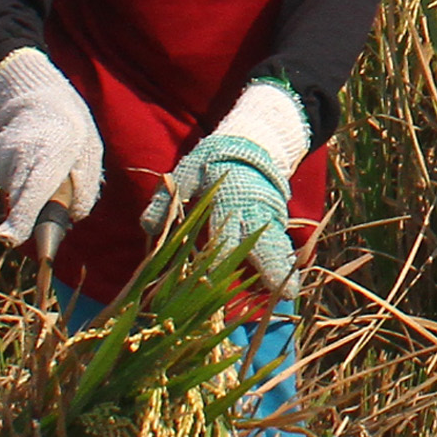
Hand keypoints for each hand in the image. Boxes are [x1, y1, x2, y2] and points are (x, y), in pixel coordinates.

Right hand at [0, 48, 103, 261]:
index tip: (8, 240)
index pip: (34, 188)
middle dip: (26, 217)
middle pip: (18, 196)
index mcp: (54, 150)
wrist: (39, 96)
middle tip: (46, 216)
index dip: (21, 216)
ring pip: (14, 191)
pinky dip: (21, 183)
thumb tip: (74, 218)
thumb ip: (86, 186)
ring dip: (29, 195)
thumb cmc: (73, 129)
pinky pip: (9, 182)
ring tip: (47, 172)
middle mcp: (24, 151)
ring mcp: (5, 152)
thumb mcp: (90, 154)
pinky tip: (33, 166)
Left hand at [142, 79, 311, 296]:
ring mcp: (270, 215)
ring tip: (289, 292)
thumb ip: (167, 199)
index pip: (225, 237)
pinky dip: (284, 259)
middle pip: (266, 244)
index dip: (221, 262)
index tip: (217, 284)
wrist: (252, 142)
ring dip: (282, 268)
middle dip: (273, 269)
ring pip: (278, 244)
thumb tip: (148, 227)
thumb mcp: (186, 173)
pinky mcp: (277, 217)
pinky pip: (282, 240)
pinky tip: (286, 279)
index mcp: (228, 202)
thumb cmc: (213, 159)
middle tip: (283, 294)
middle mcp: (253, 212)